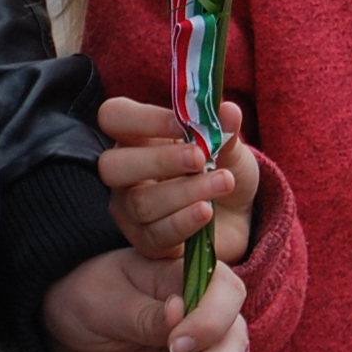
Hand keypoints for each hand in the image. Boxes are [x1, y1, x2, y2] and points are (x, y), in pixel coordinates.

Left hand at [40, 245, 248, 351]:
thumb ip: (142, 312)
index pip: (226, 292)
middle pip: (234, 344)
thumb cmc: (88, 295)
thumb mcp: (104, 299)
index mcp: (190, 279)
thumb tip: (177, 313)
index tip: (176, 343)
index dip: (211, 319)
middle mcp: (208, 317)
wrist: (68, 326)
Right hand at [98, 96, 256, 263]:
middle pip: (113, 166)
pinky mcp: (147, 242)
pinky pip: (157, 234)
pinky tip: (207, 211)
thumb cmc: (222, 169)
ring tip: (222, 182)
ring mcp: (130, 211)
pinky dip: (184, 221)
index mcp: (136, 136)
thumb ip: (225, 130)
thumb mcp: (230, 147)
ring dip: (185, 191)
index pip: (114, 116)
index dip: (142, 118)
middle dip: (159, 160)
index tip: (183, 123)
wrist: (239, 217)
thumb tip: (228, 109)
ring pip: (140, 203)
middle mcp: (125, 173)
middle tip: (199, 158)